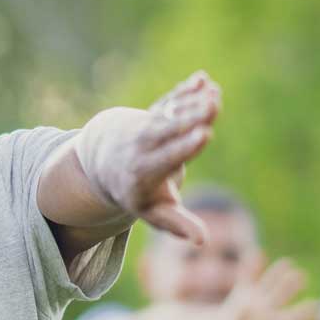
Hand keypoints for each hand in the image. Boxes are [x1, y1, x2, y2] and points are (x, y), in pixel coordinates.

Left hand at [74, 73, 220, 243]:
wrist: (104, 161)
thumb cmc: (136, 192)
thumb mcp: (151, 212)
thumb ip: (176, 224)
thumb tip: (203, 241)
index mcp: (143, 172)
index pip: (167, 157)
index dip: (185, 146)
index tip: (204, 135)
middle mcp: (144, 146)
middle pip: (170, 130)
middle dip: (192, 116)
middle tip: (214, 104)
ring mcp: (148, 126)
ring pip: (172, 112)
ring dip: (193, 100)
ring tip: (214, 90)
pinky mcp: (155, 113)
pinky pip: (171, 100)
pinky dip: (186, 90)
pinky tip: (203, 78)